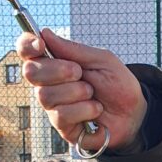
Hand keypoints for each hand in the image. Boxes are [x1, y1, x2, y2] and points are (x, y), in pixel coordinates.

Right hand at [16, 29, 147, 151]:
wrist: (134, 113)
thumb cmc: (117, 85)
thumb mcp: (102, 60)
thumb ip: (75, 49)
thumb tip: (45, 34)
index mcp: (55, 64)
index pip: (27, 51)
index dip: (27, 45)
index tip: (40, 43)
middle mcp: (48, 85)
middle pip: (31, 72)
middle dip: (57, 70)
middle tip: (79, 72)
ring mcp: (53, 107)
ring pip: (46, 95)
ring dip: (76, 92)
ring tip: (92, 94)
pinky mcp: (62, 127)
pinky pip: (61, 115)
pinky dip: (84, 109)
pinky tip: (95, 110)